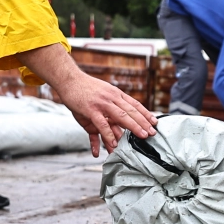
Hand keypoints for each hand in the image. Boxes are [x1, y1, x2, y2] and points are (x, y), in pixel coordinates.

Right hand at [20, 45, 156, 154]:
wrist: (69, 80)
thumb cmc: (85, 89)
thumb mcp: (103, 93)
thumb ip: (111, 106)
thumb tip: (118, 121)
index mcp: (116, 94)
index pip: (134, 104)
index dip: (145, 114)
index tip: (154, 122)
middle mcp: (111, 98)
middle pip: (131, 112)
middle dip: (143, 123)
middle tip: (152, 133)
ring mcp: (101, 104)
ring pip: (120, 117)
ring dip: (132, 127)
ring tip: (141, 137)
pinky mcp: (89, 110)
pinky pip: (101, 124)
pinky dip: (108, 135)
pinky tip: (114, 143)